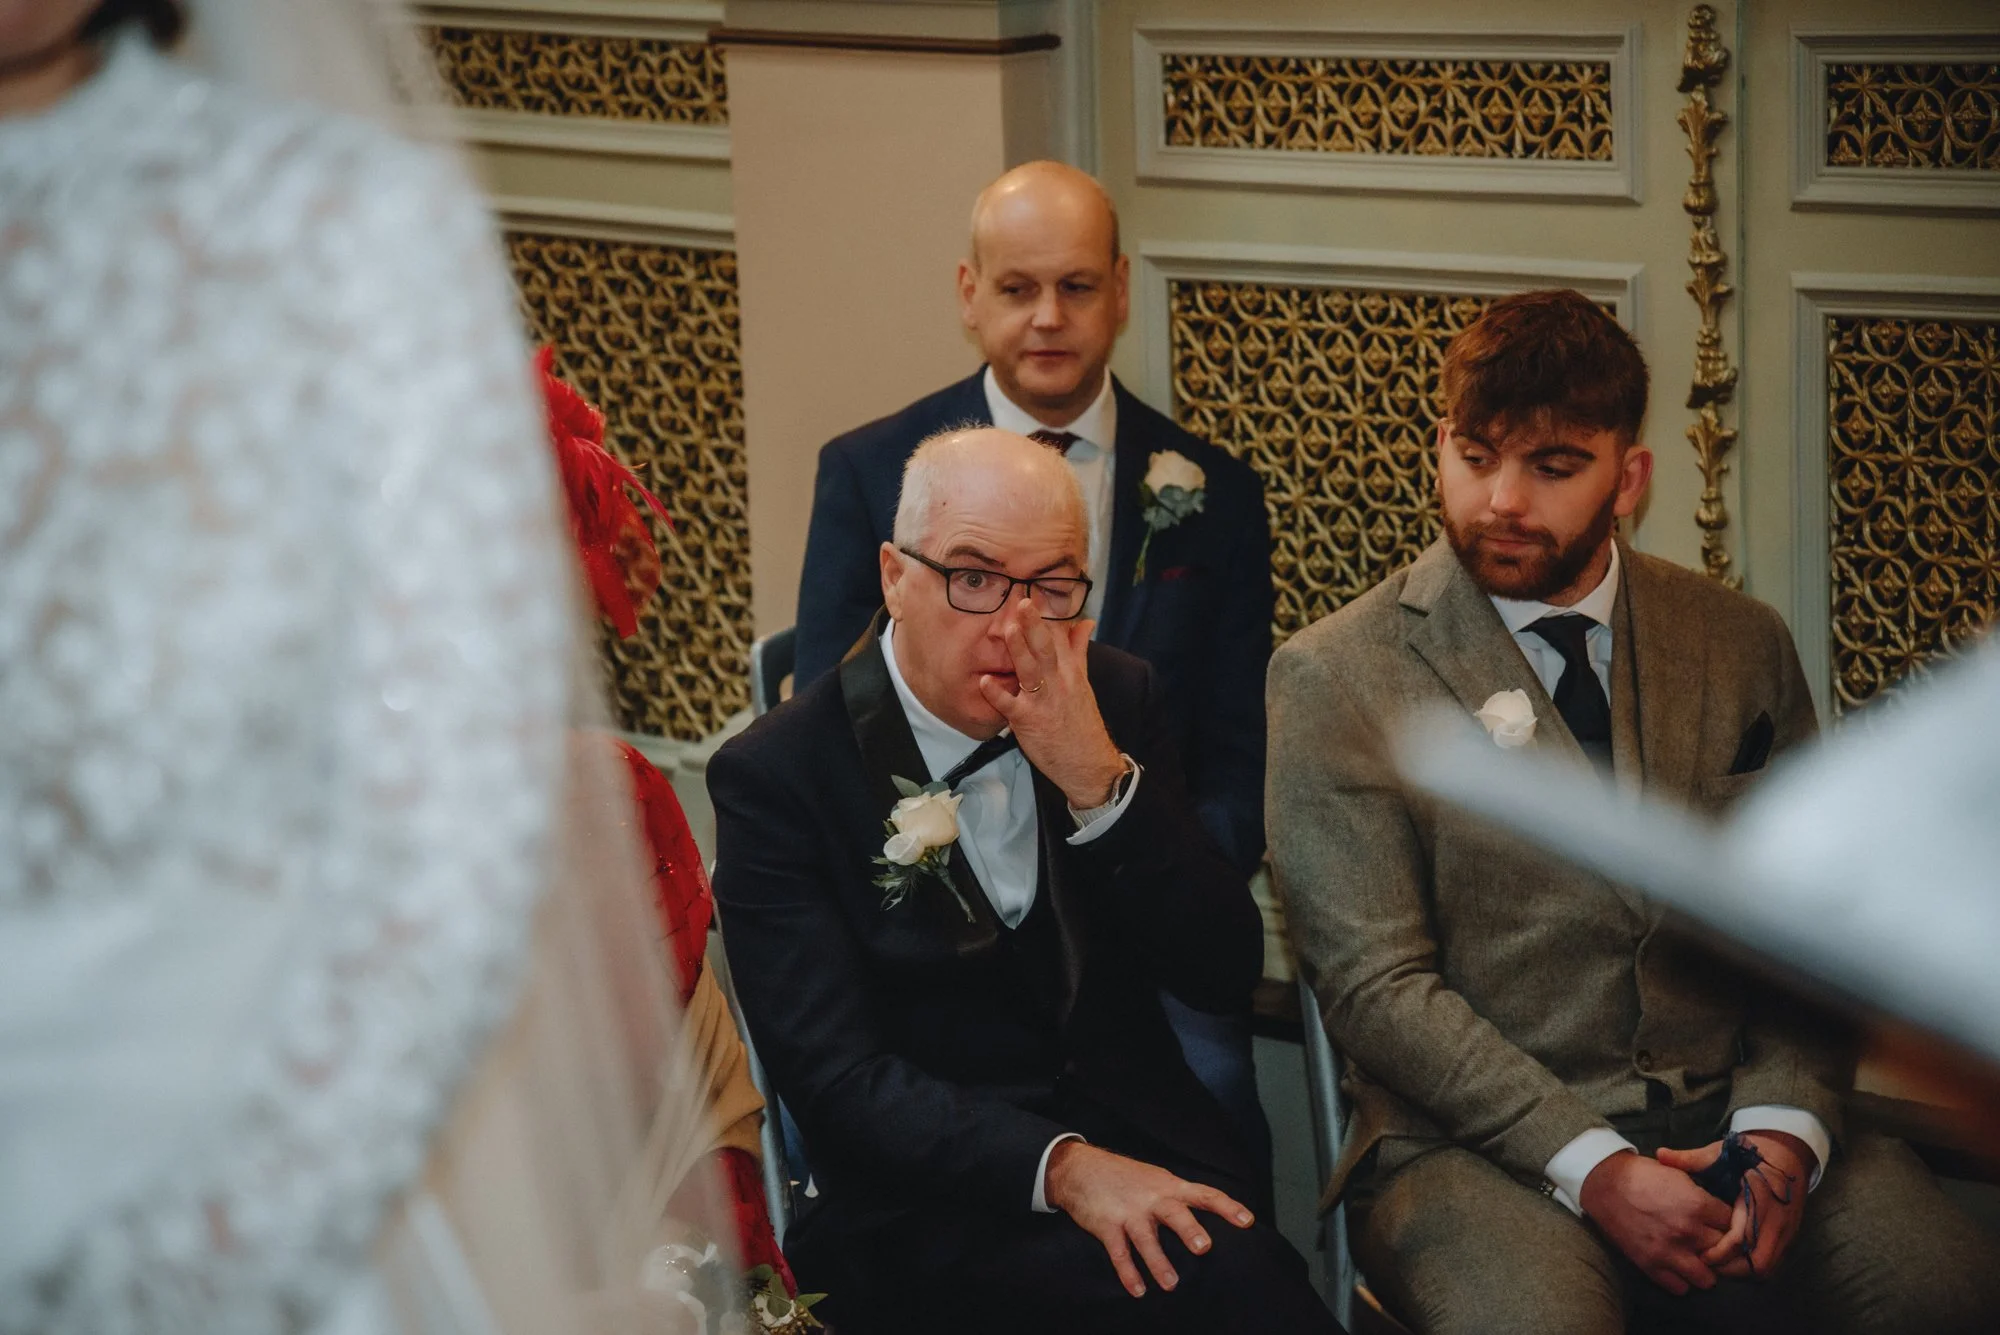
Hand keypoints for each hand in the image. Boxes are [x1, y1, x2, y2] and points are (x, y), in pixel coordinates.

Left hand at [976, 595, 1124, 808]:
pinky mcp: (1029, 722)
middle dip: (1034, 625)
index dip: (1048, 615)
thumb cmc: (1080, 722)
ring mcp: (1044, 702)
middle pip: (1047, 648)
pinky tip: (984, 683)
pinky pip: (1011, 706)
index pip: (1061, 637)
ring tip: (1007, 630)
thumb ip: (1079, 651)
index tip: (1035, 592)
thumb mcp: (1083, 683)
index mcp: (1071, 671)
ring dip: (1019, 651)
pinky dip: (998, 695)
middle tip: (1023, 602)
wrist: (1089, 763)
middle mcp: (1060, 683)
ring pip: (1031, 672)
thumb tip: (1085, 622)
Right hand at [1043, 1141, 1253, 1297]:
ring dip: (1158, 1262)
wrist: (1080, 1168)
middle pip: (1175, 1213)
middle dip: (1189, 1230)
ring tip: (1171, 1284)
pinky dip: (1128, 1272)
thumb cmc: (1124, 1177)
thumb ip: (1179, 1196)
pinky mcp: (1107, 1225)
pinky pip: (1119, 1252)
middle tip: (1204, 1248)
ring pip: (1146, 1238)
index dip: (1227, 1207)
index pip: (1204, 1194)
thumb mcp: (1156, 1179)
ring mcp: (1129, 1212)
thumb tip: (1208, 1211)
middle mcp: (1152, 1198)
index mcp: (1169, 1186)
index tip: (1247, 1221)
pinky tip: (1138, 1290)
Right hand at [1578, 1149, 1733, 1294]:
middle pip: (1724, 1252)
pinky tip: (1676, 1266)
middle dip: (1720, 1246)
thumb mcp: (1678, 1174)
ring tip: (1696, 1258)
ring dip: (1704, 1269)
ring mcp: (1669, 1252)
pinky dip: (1681, 1280)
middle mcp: (1688, 1232)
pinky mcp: (1650, 1265)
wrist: (1604, 1183)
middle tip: (1710, 1240)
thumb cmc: (1641, 1174)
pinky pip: (1679, 1288)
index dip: (1728, 1222)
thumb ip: (1702, 1195)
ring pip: (1707, 1279)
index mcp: (1698, 1205)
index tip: (1720, 1221)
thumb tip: (1719, 1209)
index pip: (1733, 1224)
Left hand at [1658, 1131, 1811, 1280]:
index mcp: (1758, 1199)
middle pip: (1758, 1261)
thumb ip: (1691, 1159)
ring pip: (1767, 1266)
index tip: (1700, 1255)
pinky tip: (1732, 1260)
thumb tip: (1660, 1154)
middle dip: (1731, 1268)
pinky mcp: (1788, 1237)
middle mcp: (1777, 1220)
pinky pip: (1773, 1263)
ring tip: (1717, 1263)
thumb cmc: (1749, 1153)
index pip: (1741, 1238)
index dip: (1720, 1251)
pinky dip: (1752, 1267)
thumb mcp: (1721, 1153)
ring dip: (1742, 1270)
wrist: (1788, 1153)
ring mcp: (1786, 1231)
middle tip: (1706, 1263)